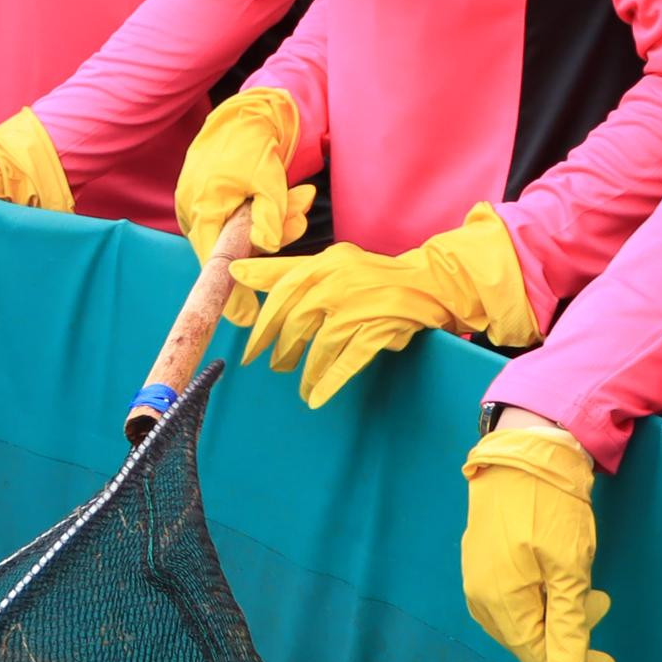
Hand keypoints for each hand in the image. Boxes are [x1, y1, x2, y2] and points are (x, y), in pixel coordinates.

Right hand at [173, 89, 311, 300]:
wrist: (239, 116)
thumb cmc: (250, 145)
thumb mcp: (268, 180)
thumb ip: (270, 215)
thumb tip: (268, 245)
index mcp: (204, 212)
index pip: (214, 265)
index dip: (230, 294)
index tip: (246, 319)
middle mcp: (197, 215)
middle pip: (235, 248)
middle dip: (272, 233)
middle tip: (297, 215)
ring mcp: (203, 210)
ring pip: (243, 232)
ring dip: (275, 218)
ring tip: (298, 195)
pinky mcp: (214, 205)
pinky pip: (241, 220)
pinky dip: (266, 211)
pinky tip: (288, 195)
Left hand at [232, 206, 539, 409]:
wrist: (426, 282)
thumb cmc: (367, 275)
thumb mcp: (326, 264)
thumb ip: (282, 270)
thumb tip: (235, 270)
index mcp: (323, 264)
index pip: (281, 292)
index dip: (262, 323)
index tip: (248, 348)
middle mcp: (339, 282)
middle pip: (297, 321)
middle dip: (282, 349)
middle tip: (274, 366)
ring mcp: (360, 306)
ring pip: (321, 344)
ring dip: (307, 370)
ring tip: (300, 385)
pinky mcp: (380, 328)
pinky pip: (348, 360)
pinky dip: (330, 381)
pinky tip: (317, 397)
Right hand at [462, 421, 613, 661]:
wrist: (525, 453)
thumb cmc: (551, 510)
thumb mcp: (570, 571)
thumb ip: (568, 628)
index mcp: (500, 602)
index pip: (539, 657)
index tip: (611, 660)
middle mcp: (481, 595)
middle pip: (527, 639)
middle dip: (568, 633)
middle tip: (601, 601)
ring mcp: (476, 575)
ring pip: (520, 618)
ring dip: (554, 612)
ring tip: (581, 585)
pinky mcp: (480, 558)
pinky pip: (510, 596)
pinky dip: (538, 596)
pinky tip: (555, 574)